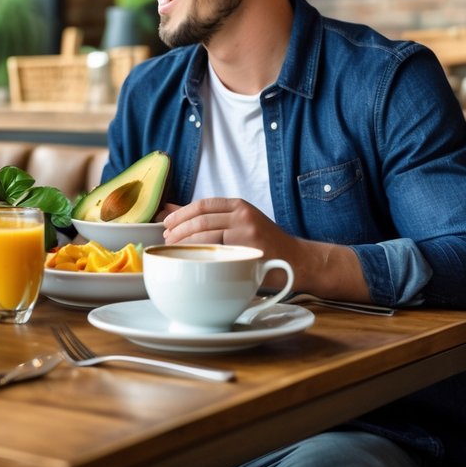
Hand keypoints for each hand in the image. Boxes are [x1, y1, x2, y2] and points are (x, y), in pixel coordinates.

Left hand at [161, 197, 370, 299]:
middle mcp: (243, 215)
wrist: (299, 261)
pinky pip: (217, 250)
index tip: (166, 223)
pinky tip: (191, 259)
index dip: (181, 213)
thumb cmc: (265, 246)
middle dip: (178, 228)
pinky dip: (200, 253)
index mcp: (240, 206)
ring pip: (206, 233)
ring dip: (185, 241)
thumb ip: (212, 219)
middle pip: (201, 218)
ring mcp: (246, 232)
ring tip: (173, 249)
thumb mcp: (241, 225)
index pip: (203, 204)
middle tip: (166, 239)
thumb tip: (172, 210)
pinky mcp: (248, 250)